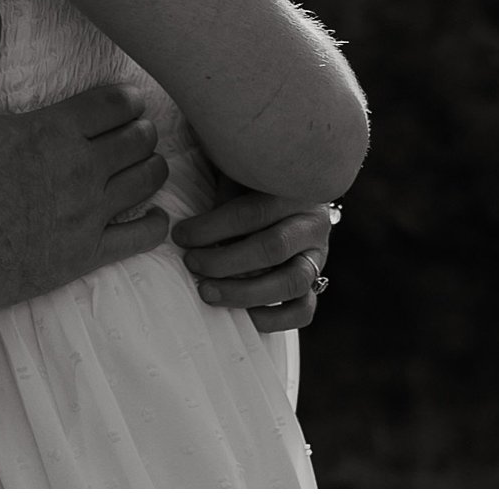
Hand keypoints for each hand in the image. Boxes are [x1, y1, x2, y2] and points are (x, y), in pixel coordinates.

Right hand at [0, 0, 170, 318]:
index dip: (126, 98)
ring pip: (147, 181)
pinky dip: (155, 223)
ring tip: (141, 163)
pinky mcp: (89, 253)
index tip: (124, 100)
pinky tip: (150, 216)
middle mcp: (82, 169)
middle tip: (133, 130)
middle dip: (141, 129)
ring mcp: (90, 213)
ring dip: (151, 166)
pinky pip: (143, 236)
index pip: (115, 103)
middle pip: (139, 139)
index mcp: (53, 131)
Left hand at [171, 185, 335, 332]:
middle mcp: (312, 226)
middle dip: (224, 262)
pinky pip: (303, 310)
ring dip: (245, 293)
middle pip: (272, 249)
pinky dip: (275, 319)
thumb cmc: (254, 184)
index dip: (212, 227)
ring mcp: (318, 257)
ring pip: (291, 283)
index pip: (252, 213)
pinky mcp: (316, 282)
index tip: (180, 236)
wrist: (292, 189)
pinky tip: (243, 316)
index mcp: (293, 193)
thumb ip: (226, 199)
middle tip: (192, 264)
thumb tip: (189, 232)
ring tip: (208, 292)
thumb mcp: (241, 178)